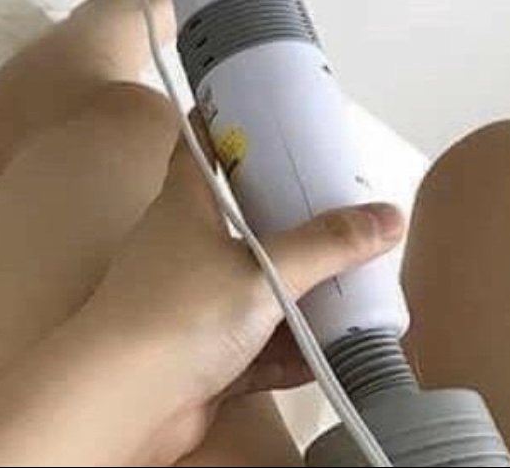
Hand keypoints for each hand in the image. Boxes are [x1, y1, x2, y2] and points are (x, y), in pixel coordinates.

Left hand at [81, 147, 404, 464]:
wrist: (125, 401)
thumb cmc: (173, 316)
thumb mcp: (261, 271)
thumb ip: (324, 246)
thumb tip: (384, 216)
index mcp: (184, 205)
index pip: (198, 146)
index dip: (222, 122)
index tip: (257, 108)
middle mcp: (184, 247)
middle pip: (241, 220)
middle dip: (287, 219)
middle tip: (337, 209)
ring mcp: (193, 303)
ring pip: (255, 289)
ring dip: (298, 294)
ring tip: (353, 288)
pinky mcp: (204, 355)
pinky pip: (258, 348)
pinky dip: (292, 351)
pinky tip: (331, 355)